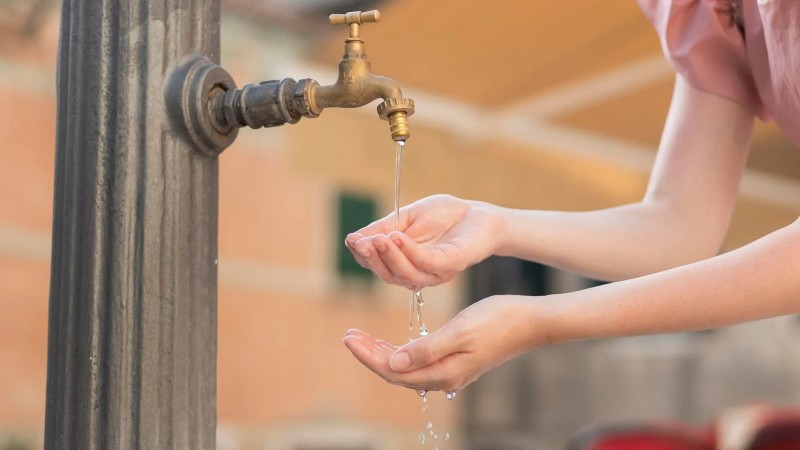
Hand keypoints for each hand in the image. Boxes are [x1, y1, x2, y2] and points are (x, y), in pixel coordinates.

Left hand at [342, 295, 547, 391]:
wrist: (530, 321)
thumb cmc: (498, 321)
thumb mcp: (460, 331)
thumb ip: (426, 349)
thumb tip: (393, 362)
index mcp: (443, 371)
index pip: (393, 370)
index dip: (368, 355)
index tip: (349, 337)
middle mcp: (444, 376)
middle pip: (396, 371)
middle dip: (370, 354)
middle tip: (349, 335)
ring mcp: (451, 370)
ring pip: (406, 367)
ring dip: (383, 353)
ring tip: (362, 338)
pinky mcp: (456, 361)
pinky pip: (419, 362)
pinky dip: (401, 352)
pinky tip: (393, 343)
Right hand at [345, 195, 502, 289]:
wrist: (478, 213)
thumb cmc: (443, 216)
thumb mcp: (406, 218)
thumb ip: (383, 228)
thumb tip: (352, 239)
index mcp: (404, 263)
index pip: (377, 265)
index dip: (363, 255)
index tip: (352, 240)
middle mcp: (418, 273)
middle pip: (388, 275)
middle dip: (372, 259)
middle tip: (361, 242)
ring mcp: (435, 273)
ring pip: (405, 274)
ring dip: (389, 256)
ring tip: (378, 239)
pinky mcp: (451, 265)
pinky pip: (426, 263)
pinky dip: (409, 251)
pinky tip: (398, 237)